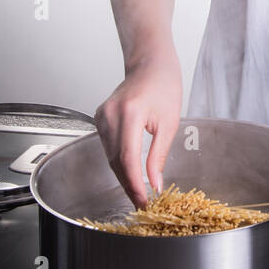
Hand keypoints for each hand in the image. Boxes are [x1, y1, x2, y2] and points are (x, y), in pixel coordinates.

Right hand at [94, 58, 181, 209]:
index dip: (133, 184)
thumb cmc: (164, 86)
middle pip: (116, 161)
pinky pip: (107, 147)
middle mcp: (110, 115)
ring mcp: (101, 116)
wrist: (150, 64)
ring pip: (109, 156)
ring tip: (137, 192)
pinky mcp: (99, 118)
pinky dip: (118, 161)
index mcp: (129, 114)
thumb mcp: (169, 123)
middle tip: (141, 203)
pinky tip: (129, 172)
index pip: (127, 159)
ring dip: (122, 175)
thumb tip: (154, 183)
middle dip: (128, 185)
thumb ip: (158, 155)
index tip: (142, 201)